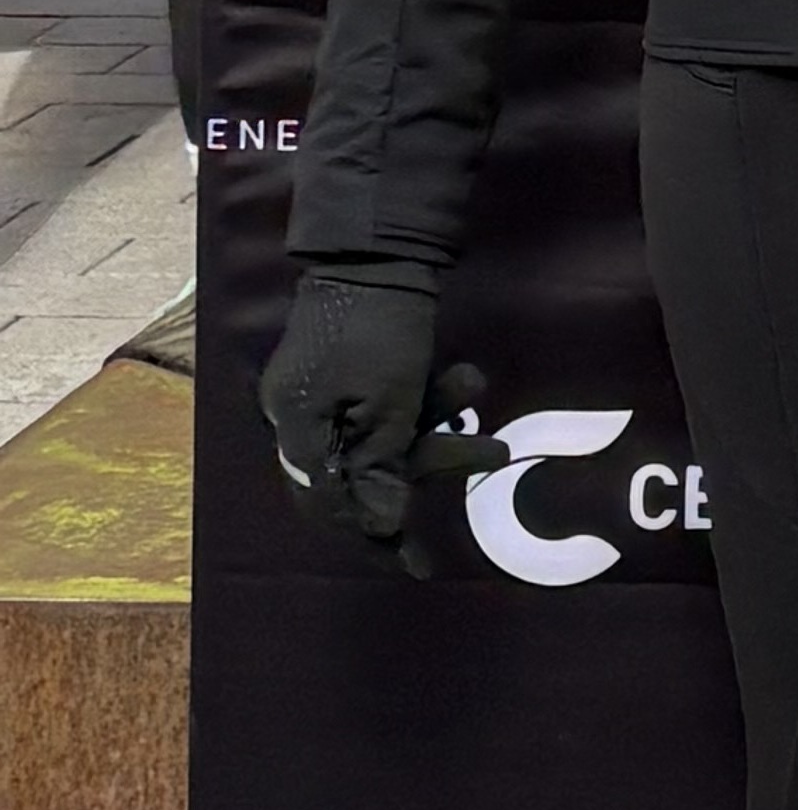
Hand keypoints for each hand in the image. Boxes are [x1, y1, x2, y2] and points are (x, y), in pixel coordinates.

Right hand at [263, 264, 490, 562]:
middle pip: (363, 468)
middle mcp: (301, 415)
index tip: (414, 561)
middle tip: (489, 455)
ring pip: (385, 431)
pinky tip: (465, 379)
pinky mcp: (349, 366)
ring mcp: (322, 389)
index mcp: (297, 430)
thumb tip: (378, 525)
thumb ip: (382, 468)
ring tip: (480, 385)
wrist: (376, 248)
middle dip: (429, 463)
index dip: (374, 533)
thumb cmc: (380, 331)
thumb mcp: (389, 406)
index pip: (330, 504)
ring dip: (440, 418)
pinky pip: (387, 403)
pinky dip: (426, 398)